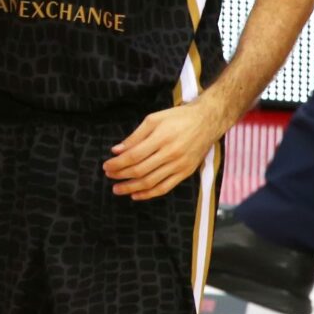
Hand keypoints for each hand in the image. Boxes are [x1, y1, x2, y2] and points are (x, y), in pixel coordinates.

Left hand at [103, 100, 222, 200]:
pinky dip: (149, 194)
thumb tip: (117, 150)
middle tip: (109, 176)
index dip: (118, 163)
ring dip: (131, 188)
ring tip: (117, 189)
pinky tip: (136, 195)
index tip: (106, 166)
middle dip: (121, 175)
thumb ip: (135, 136)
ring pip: (151, 182)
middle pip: (140, 170)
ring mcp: (179, 165)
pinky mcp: (186, 172)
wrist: (207, 121)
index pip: (133, 156)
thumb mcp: (154, 119)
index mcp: (161, 138)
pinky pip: (165, 187)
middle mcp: (171, 153)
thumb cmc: (178, 118)